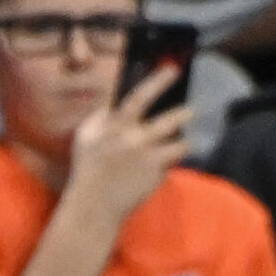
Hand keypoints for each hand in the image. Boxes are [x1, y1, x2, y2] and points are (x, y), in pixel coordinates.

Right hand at [62, 60, 191, 233]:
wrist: (94, 205)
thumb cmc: (87, 170)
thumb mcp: (85, 137)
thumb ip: (99, 117)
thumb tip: (112, 103)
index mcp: (116, 124)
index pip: (140, 96)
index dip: (159, 80)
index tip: (173, 70)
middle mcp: (134, 137)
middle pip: (169, 120)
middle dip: (183, 113)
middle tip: (190, 111)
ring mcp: (148, 156)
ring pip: (179, 142)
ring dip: (183, 140)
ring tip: (183, 141)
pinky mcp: (155, 173)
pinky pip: (173, 160)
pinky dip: (172, 160)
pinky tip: (167, 162)